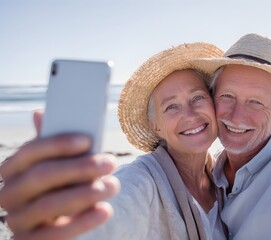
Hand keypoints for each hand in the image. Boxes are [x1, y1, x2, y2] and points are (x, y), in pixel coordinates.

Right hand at [0, 111, 119, 239]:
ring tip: (113, 185)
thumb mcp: (61, 164)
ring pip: (49, 204)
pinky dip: (82, 222)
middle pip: (41, 176)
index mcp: (13, 168)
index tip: (88, 140)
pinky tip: (105, 210)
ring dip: (85, 193)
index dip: (58, 144)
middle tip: (110, 162)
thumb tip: (40, 112)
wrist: (64, 219)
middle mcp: (9, 193)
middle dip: (79, 168)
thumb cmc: (64, 184)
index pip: (29, 152)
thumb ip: (55, 145)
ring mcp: (18, 219)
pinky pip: (55, 234)